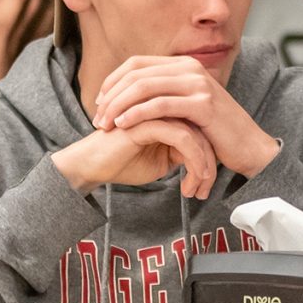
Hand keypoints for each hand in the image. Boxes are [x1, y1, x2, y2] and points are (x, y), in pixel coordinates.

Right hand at [53, 119, 218, 199]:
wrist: (92, 165)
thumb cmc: (123, 162)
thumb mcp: (162, 161)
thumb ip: (183, 154)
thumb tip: (207, 161)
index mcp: (169, 114)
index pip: (203, 132)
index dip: (209, 161)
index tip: (204, 189)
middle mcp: (165, 109)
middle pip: (204, 132)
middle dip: (208, 166)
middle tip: (203, 193)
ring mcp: (156, 113)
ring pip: (195, 134)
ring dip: (201, 166)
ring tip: (196, 190)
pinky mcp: (147, 122)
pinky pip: (181, 137)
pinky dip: (192, 158)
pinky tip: (190, 179)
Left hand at [92, 55, 280, 177]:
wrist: (249, 146)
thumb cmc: (215, 132)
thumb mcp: (187, 107)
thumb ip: (164, 96)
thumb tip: (131, 96)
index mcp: (183, 65)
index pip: (136, 64)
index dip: (112, 81)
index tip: (98, 102)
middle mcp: (190, 68)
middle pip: (136, 73)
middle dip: (111, 95)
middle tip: (96, 117)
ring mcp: (198, 84)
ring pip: (145, 86)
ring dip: (119, 105)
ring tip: (105, 124)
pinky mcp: (202, 104)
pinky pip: (160, 104)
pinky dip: (137, 114)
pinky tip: (124, 125)